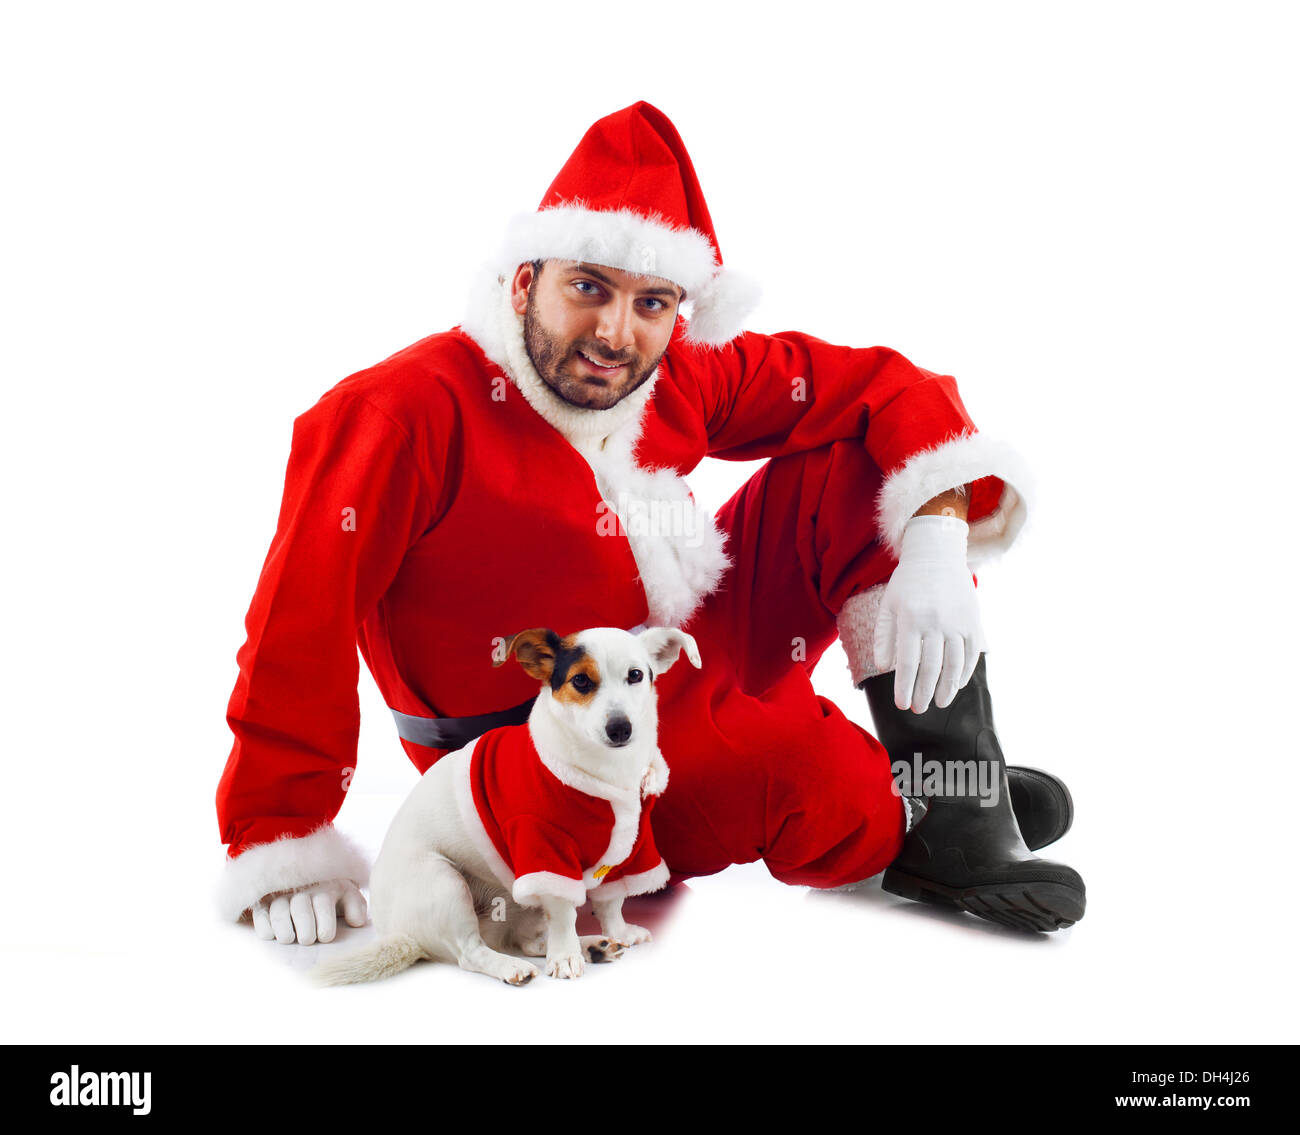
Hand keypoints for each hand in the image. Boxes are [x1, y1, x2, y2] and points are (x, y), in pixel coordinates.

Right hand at [251, 878, 367, 944]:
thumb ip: (356, 908)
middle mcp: (302, 888)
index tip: (325, 937)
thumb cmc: (333, 898)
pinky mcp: (263, 903)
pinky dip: (265, 927)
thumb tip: (356, 922)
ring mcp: (281, 894)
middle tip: (308, 940)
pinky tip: (273, 935)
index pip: (324, 903)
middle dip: (305, 930)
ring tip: (290, 939)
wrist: (311, 885)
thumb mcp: (349, 899)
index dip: (325, 925)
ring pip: (279, 911)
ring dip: (284, 930)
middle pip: (300, 907)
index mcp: (325, 887)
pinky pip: (260, 915)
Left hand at [873, 515, 983, 712]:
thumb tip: (883, 667)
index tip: (901, 705)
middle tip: (918, 709)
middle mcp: (936, 622)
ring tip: (940, 703)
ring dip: (947, 689)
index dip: (904, 687)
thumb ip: (883, 637)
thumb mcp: (888, 605)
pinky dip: (965, 672)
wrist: (937, 555)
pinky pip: (972, 654)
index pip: (907, 663)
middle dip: (924, 693)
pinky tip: (957, 684)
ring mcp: (958, 622)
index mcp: (911, 619)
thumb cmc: (907, 583)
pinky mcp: (973, 621)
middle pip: (931, 668)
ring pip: (955, 665)